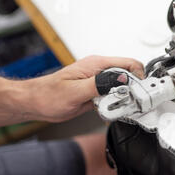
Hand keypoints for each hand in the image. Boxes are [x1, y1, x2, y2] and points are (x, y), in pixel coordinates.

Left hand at [24, 56, 143, 122]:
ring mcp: (98, 82)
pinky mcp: (96, 92)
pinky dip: (114, 105)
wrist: (35, 103)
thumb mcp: (75, 91)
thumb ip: (100, 84)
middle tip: (127, 103)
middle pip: (128, 76)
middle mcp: (99, 71)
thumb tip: (121, 80)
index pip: (128, 63)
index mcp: (96, 64)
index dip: (138, 77)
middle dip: (131, 91)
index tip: (139, 91)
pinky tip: (107, 110)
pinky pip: (112, 97)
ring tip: (114, 107)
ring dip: (122, 99)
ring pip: (122, 88)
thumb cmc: (48, 95)